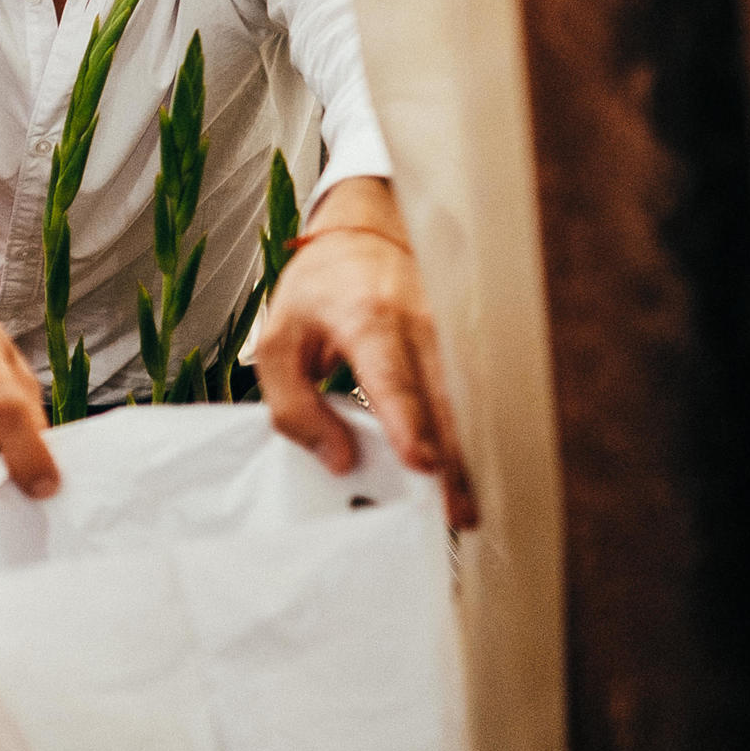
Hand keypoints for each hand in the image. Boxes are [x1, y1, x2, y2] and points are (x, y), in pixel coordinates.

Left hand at [254, 177, 476, 528]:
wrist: (362, 237)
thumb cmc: (317, 294)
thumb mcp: (276, 343)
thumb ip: (294, 405)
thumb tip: (338, 460)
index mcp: (365, 319)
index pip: (391, 376)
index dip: (408, 421)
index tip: (421, 463)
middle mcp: (419, 325)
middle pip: (444, 399)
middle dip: (454, 461)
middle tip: (455, 513)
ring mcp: (449, 333)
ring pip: (468, 403)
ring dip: (471, 458)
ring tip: (467, 509)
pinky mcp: (463, 346)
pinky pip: (473, 399)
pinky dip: (473, 440)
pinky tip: (472, 478)